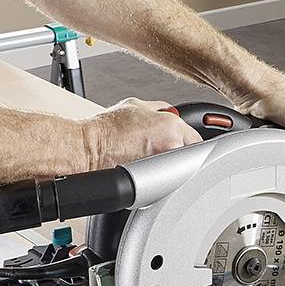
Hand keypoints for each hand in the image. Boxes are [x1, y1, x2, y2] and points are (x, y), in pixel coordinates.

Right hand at [81, 98, 200, 169]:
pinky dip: (157, 176)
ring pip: (175, 168)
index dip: (189, 141)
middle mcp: (171, 144)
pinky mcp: (152, 181)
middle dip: (179, 153)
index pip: (195, 138)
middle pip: (187, 154)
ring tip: (149, 161)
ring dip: (168, 165)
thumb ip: (158, 108)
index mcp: (171, 125)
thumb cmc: (106, 128)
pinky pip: (163, 180)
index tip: (185, 144)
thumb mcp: (135, 105)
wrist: (89, 148)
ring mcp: (163, 164)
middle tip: (163, 152)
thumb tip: (168, 111)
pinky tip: (143, 170)